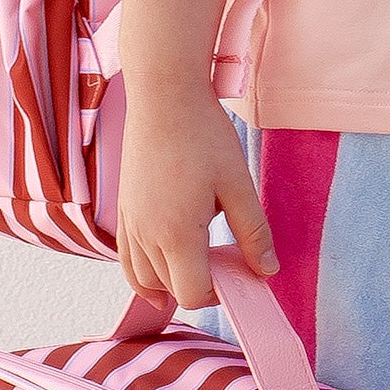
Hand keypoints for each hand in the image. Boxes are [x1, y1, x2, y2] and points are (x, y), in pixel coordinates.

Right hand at [115, 80, 276, 310]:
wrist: (164, 97)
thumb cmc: (204, 137)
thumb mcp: (239, 184)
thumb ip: (253, 232)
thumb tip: (266, 270)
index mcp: (176, 234)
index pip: (193, 292)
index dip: (219, 292)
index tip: (240, 270)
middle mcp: (145, 236)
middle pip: (169, 288)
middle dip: (199, 285)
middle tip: (228, 260)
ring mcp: (130, 223)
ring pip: (143, 278)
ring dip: (170, 282)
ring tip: (201, 266)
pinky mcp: (124, 210)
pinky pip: (127, 259)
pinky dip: (144, 272)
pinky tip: (163, 270)